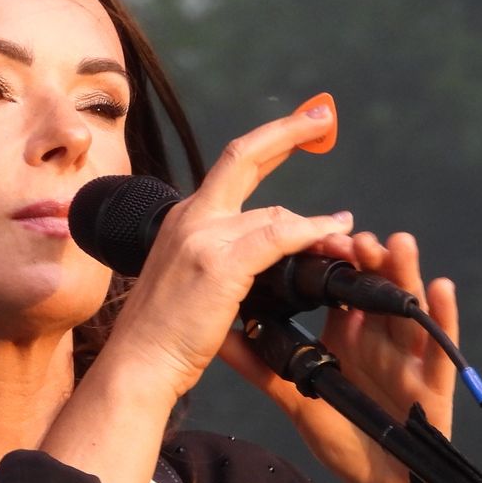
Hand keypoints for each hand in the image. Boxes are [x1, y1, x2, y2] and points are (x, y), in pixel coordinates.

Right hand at [99, 99, 349, 402]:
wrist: (138, 363)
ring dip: (314, 223)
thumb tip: (263, 252)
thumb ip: (219, 257)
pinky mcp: (219, 264)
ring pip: (273, 212)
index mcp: (182, 221)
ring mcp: (202, 239)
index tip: (297, 127)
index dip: (266, 142)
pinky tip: (330, 236)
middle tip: (322, 118)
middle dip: (288, 131)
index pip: (229, 167)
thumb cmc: (163, 335)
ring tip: (342, 232)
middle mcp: (190, 219)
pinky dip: (310, 234)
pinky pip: (278, 237)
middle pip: (243, 157)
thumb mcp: (188, 282)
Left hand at [218, 230, 458, 482]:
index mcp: (346, 335)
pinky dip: (443, 319)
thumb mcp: (296, 396)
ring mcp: (407, 358)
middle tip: (356, 237)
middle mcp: (379, 338)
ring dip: (405, 275)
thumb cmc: (342, 436)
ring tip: (398, 244)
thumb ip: (261, 364)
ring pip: (408, 308)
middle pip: (376, 288)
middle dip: (369, 259)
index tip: (314, 239)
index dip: (329, 263)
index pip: (339, 288)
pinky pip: (441, 349)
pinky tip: (440, 290)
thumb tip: (218, 334)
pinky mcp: (432, 384)